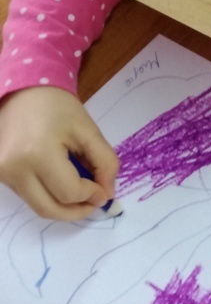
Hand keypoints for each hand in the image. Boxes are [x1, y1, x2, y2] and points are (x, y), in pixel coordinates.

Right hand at [0, 87, 118, 219]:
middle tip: (96, 202)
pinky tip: (63, 185)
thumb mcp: (88, 130)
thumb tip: (107, 194)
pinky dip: (49, 196)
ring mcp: (2, 174)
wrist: (24, 92)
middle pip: (50, 209)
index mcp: (36, 153)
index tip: (105, 189)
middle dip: (78, 211)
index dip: (92, 195)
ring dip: (63, 207)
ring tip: (83, 194)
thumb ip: (104, 162)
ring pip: (38, 206)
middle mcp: (13, 168)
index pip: (69, 192)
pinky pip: (28, 196)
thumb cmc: (58, 107)